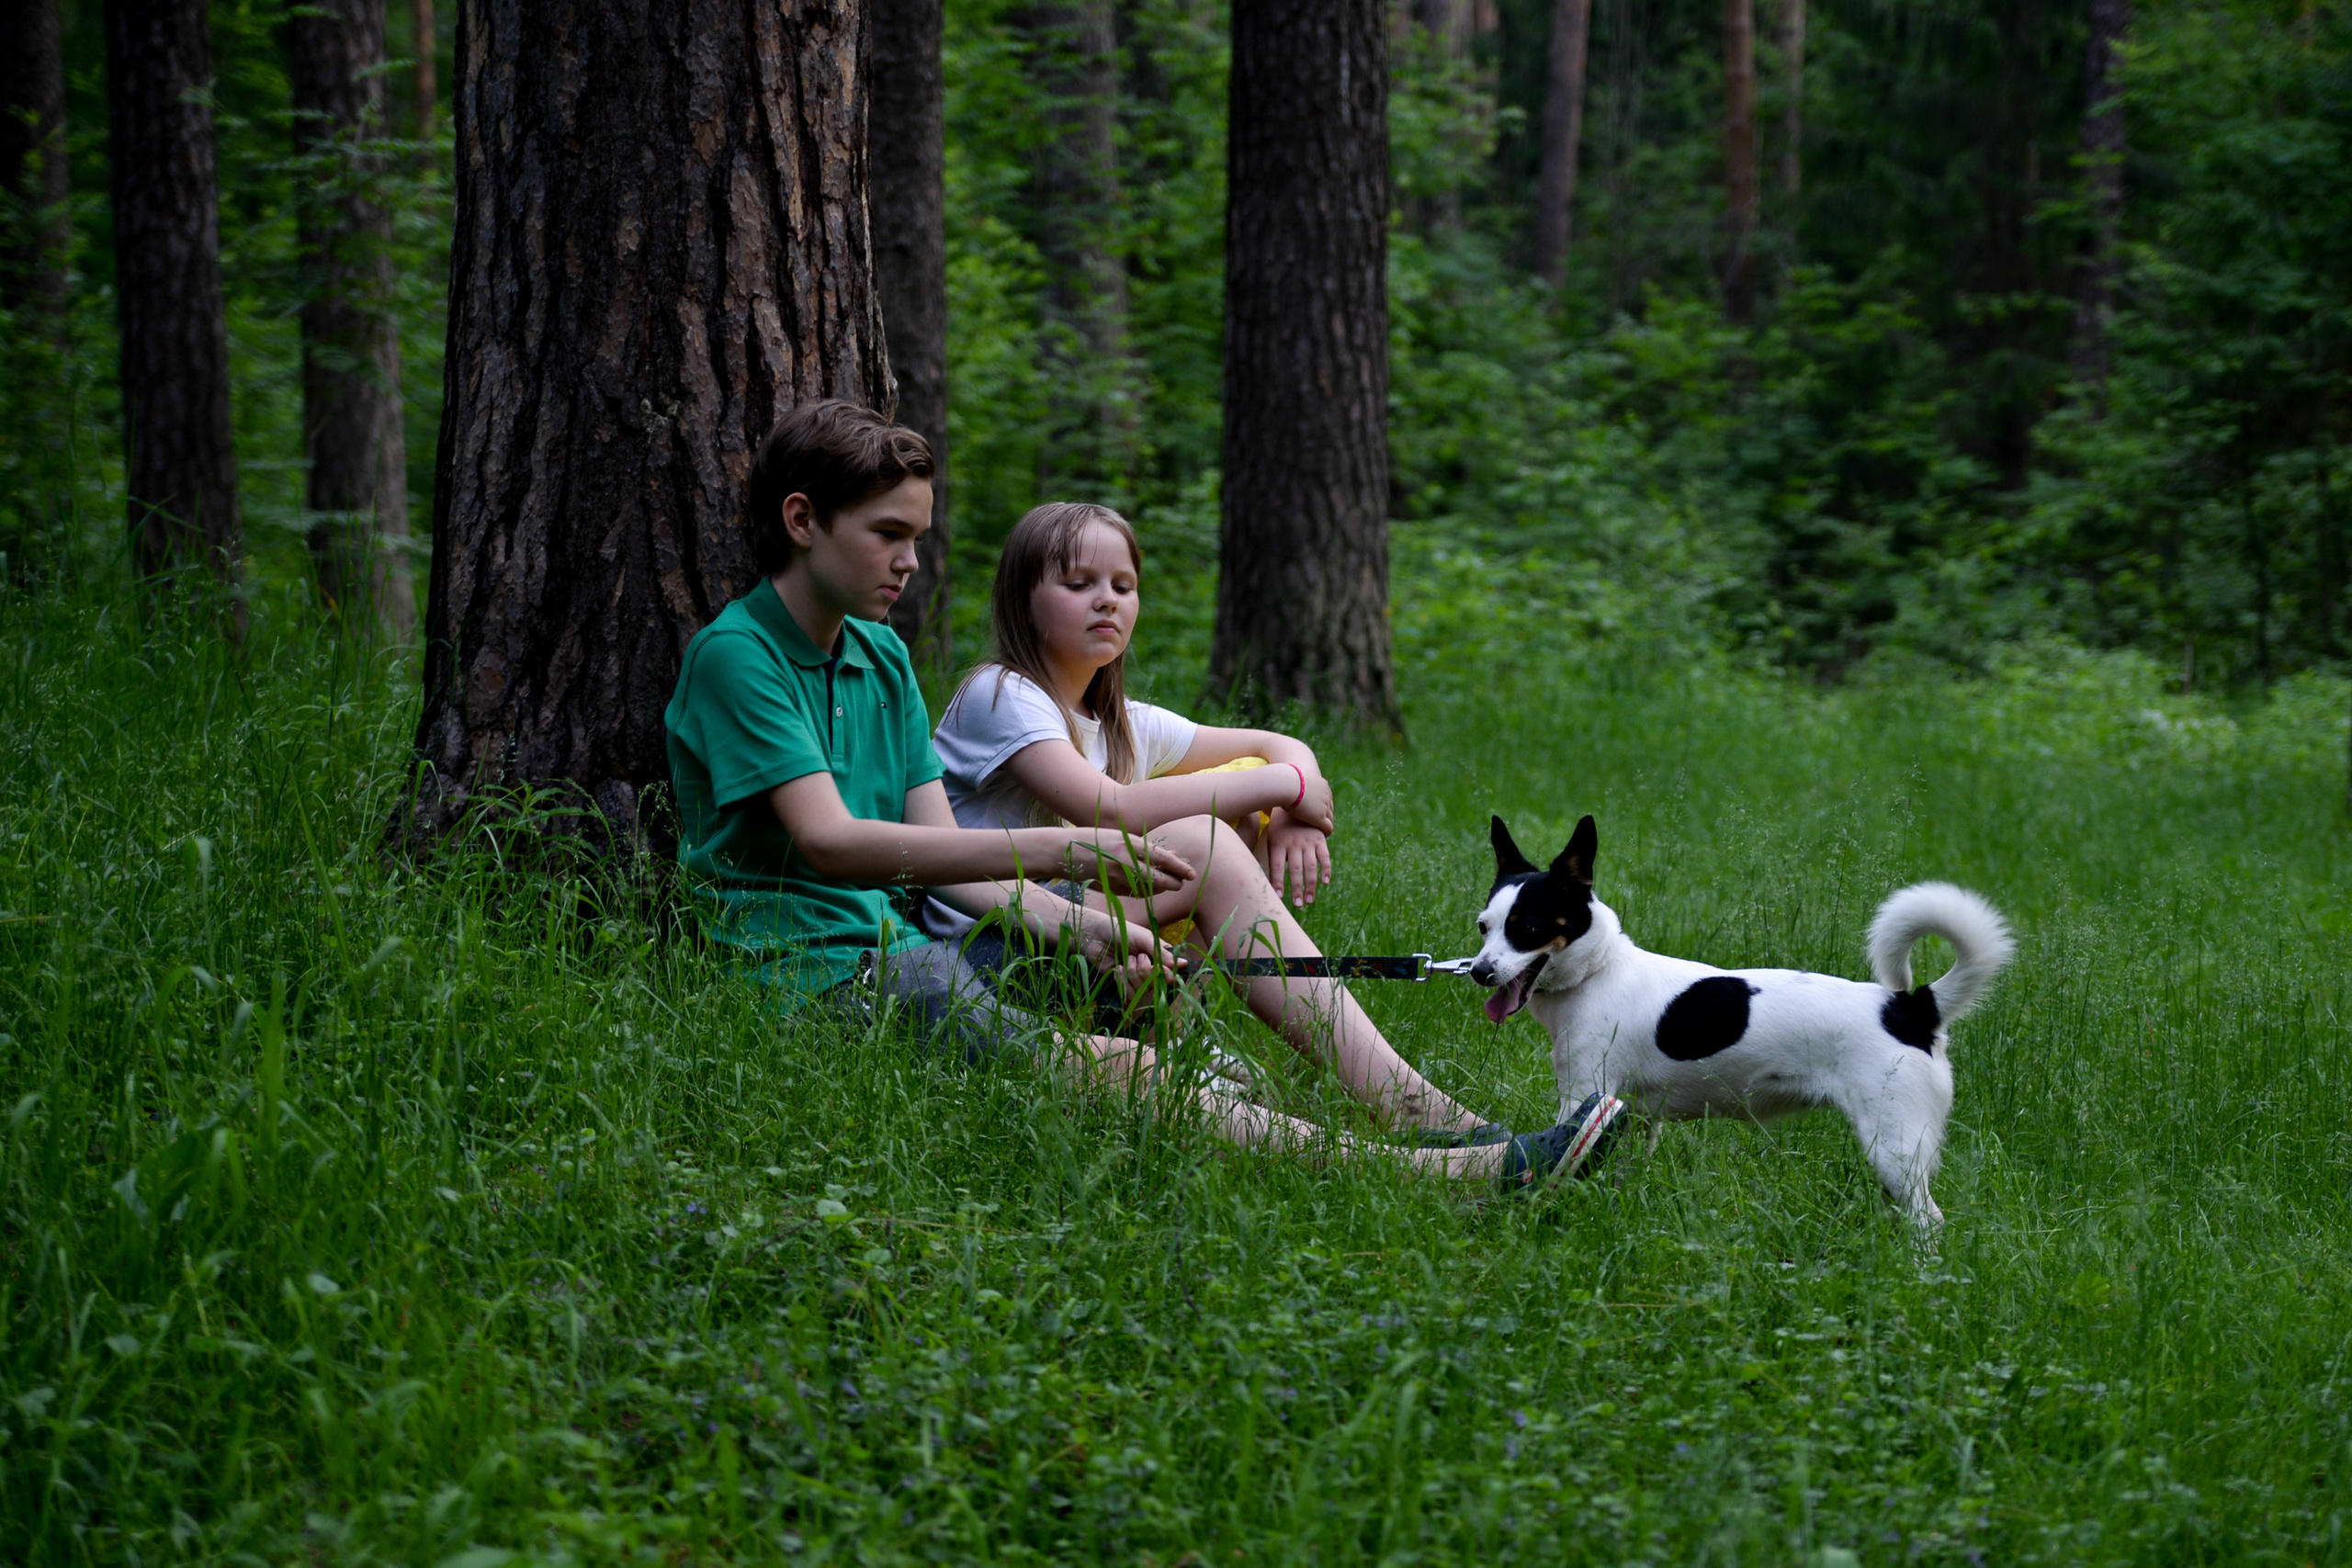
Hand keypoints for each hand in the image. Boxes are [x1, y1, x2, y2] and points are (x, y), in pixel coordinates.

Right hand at [1044, 828, 1194, 894]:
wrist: (1064, 851)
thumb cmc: (1096, 840)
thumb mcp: (1122, 838)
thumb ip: (1147, 848)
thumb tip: (1173, 853)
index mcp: (1129, 844)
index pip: (1162, 858)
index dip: (1179, 867)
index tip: (1192, 873)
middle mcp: (1125, 861)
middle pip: (1158, 878)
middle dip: (1174, 883)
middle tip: (1182, 883)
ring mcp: (1117, 877)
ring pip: (1148, 889)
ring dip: (1162, 889)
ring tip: (1169, 884)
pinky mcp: (1111, 888)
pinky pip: (1135, 894)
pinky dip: (1146, 892)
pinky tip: (1151, 889)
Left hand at [1073, 912, 1176, 995]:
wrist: (1095, 936)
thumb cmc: (1121, 931)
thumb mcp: (1144, 938)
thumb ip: (1162, 952)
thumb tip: (1184, 964)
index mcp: (1159, 957)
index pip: (1171, 973)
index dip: (1167, 975)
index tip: (1165, 972)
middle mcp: (1150, 970)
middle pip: (1156, 982)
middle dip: (1145, 969)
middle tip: (1136, 956)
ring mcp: (1136, 979)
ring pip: (1142, 989)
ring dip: (1132, 973)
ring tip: (1125, 960)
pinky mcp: (1123, 985)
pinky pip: (1129, 992)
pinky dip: (1122, 979)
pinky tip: (1117, 968)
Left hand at [1263, 810, 1332, 906]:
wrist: (1296, 798)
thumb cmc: (1280, 824)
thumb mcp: (1272, 836)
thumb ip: (1273, 855)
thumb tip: (1265, 878)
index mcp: (1278, 843)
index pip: (1276, 867)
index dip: (1277, 882)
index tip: (1278, 898)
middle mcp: (1293, 844)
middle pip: (1294, 870)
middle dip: (1296, 889)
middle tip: (1298, 905)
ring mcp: (1308, 841)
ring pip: (1310, 867)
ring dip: (1310, 886)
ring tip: (1309, 901)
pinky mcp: (1320, 839)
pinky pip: (1324, 857)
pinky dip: (1326, 870)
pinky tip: (1325, 883)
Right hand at [1278, 763, 1335, 834]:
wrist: (1287, 785)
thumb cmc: (1283, 781)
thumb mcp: (1290, 779)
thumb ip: (1290, 782)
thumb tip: (1281, 781)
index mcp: (1321, 784)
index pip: (1325, 796)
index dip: (1321, 804)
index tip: (1315, 809)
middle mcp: (1326, 795)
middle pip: (1329, 807)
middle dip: (1325, 814)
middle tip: (1319, 821)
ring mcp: (1324, 807)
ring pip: (1330, 818)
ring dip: (1326, 824)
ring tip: (1321, 830)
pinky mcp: (1320, 818)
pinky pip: (1328, 827)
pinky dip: (1327, 832)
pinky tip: (1324, 835)